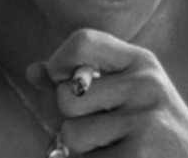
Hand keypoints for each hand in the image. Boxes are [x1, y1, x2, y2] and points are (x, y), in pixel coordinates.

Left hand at [27, 29, 187, 157]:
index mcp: (142, 62)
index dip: (59, 62)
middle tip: (104, 129)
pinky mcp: (137, 155)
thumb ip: (79, 84)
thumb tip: (33, 71)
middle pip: (66, 97)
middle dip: (71, 120)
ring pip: (69, 135)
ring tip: (116, 147)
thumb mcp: (127, 97)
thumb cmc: (154, 134)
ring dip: (81, 150)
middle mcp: (145, 84)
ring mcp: (144, 121)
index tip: (63, 82)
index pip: (82, 41)